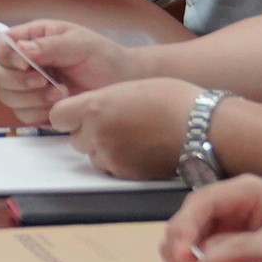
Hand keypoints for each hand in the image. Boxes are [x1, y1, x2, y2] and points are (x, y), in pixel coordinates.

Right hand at [0, 19, 129, 119]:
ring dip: (32, 98)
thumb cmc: (104, 57)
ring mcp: (29, 86)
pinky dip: (38, 113)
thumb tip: (21, 49)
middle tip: (44, 82)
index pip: (1, 45)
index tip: (26, 65)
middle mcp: (25, 62)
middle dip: (17, 81)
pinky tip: (59, 106)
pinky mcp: (36, 108)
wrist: (122, 84)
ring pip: (7, 96)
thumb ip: (50, 46)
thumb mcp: (80, 44)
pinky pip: (22, 115)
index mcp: (33, 38)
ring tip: (61, 94)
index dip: (7, 57)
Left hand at [51, 76, 198, 177]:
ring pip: (92, 155)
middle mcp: (97, 134)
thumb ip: (102, 101)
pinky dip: (118, 161)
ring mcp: (111, 156)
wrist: (203, 127)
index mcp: (95, 107)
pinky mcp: (125, 174)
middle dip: (87, 132)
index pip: (57, 116)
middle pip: (75, 138)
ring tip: (130, 135)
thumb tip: (87, 110)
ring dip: (102, 148)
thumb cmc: (171, 99)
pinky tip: (139, 149)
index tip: (79, 113)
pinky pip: (109, 169)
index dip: (68, 115)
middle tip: (114, 123)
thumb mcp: (128, 88)